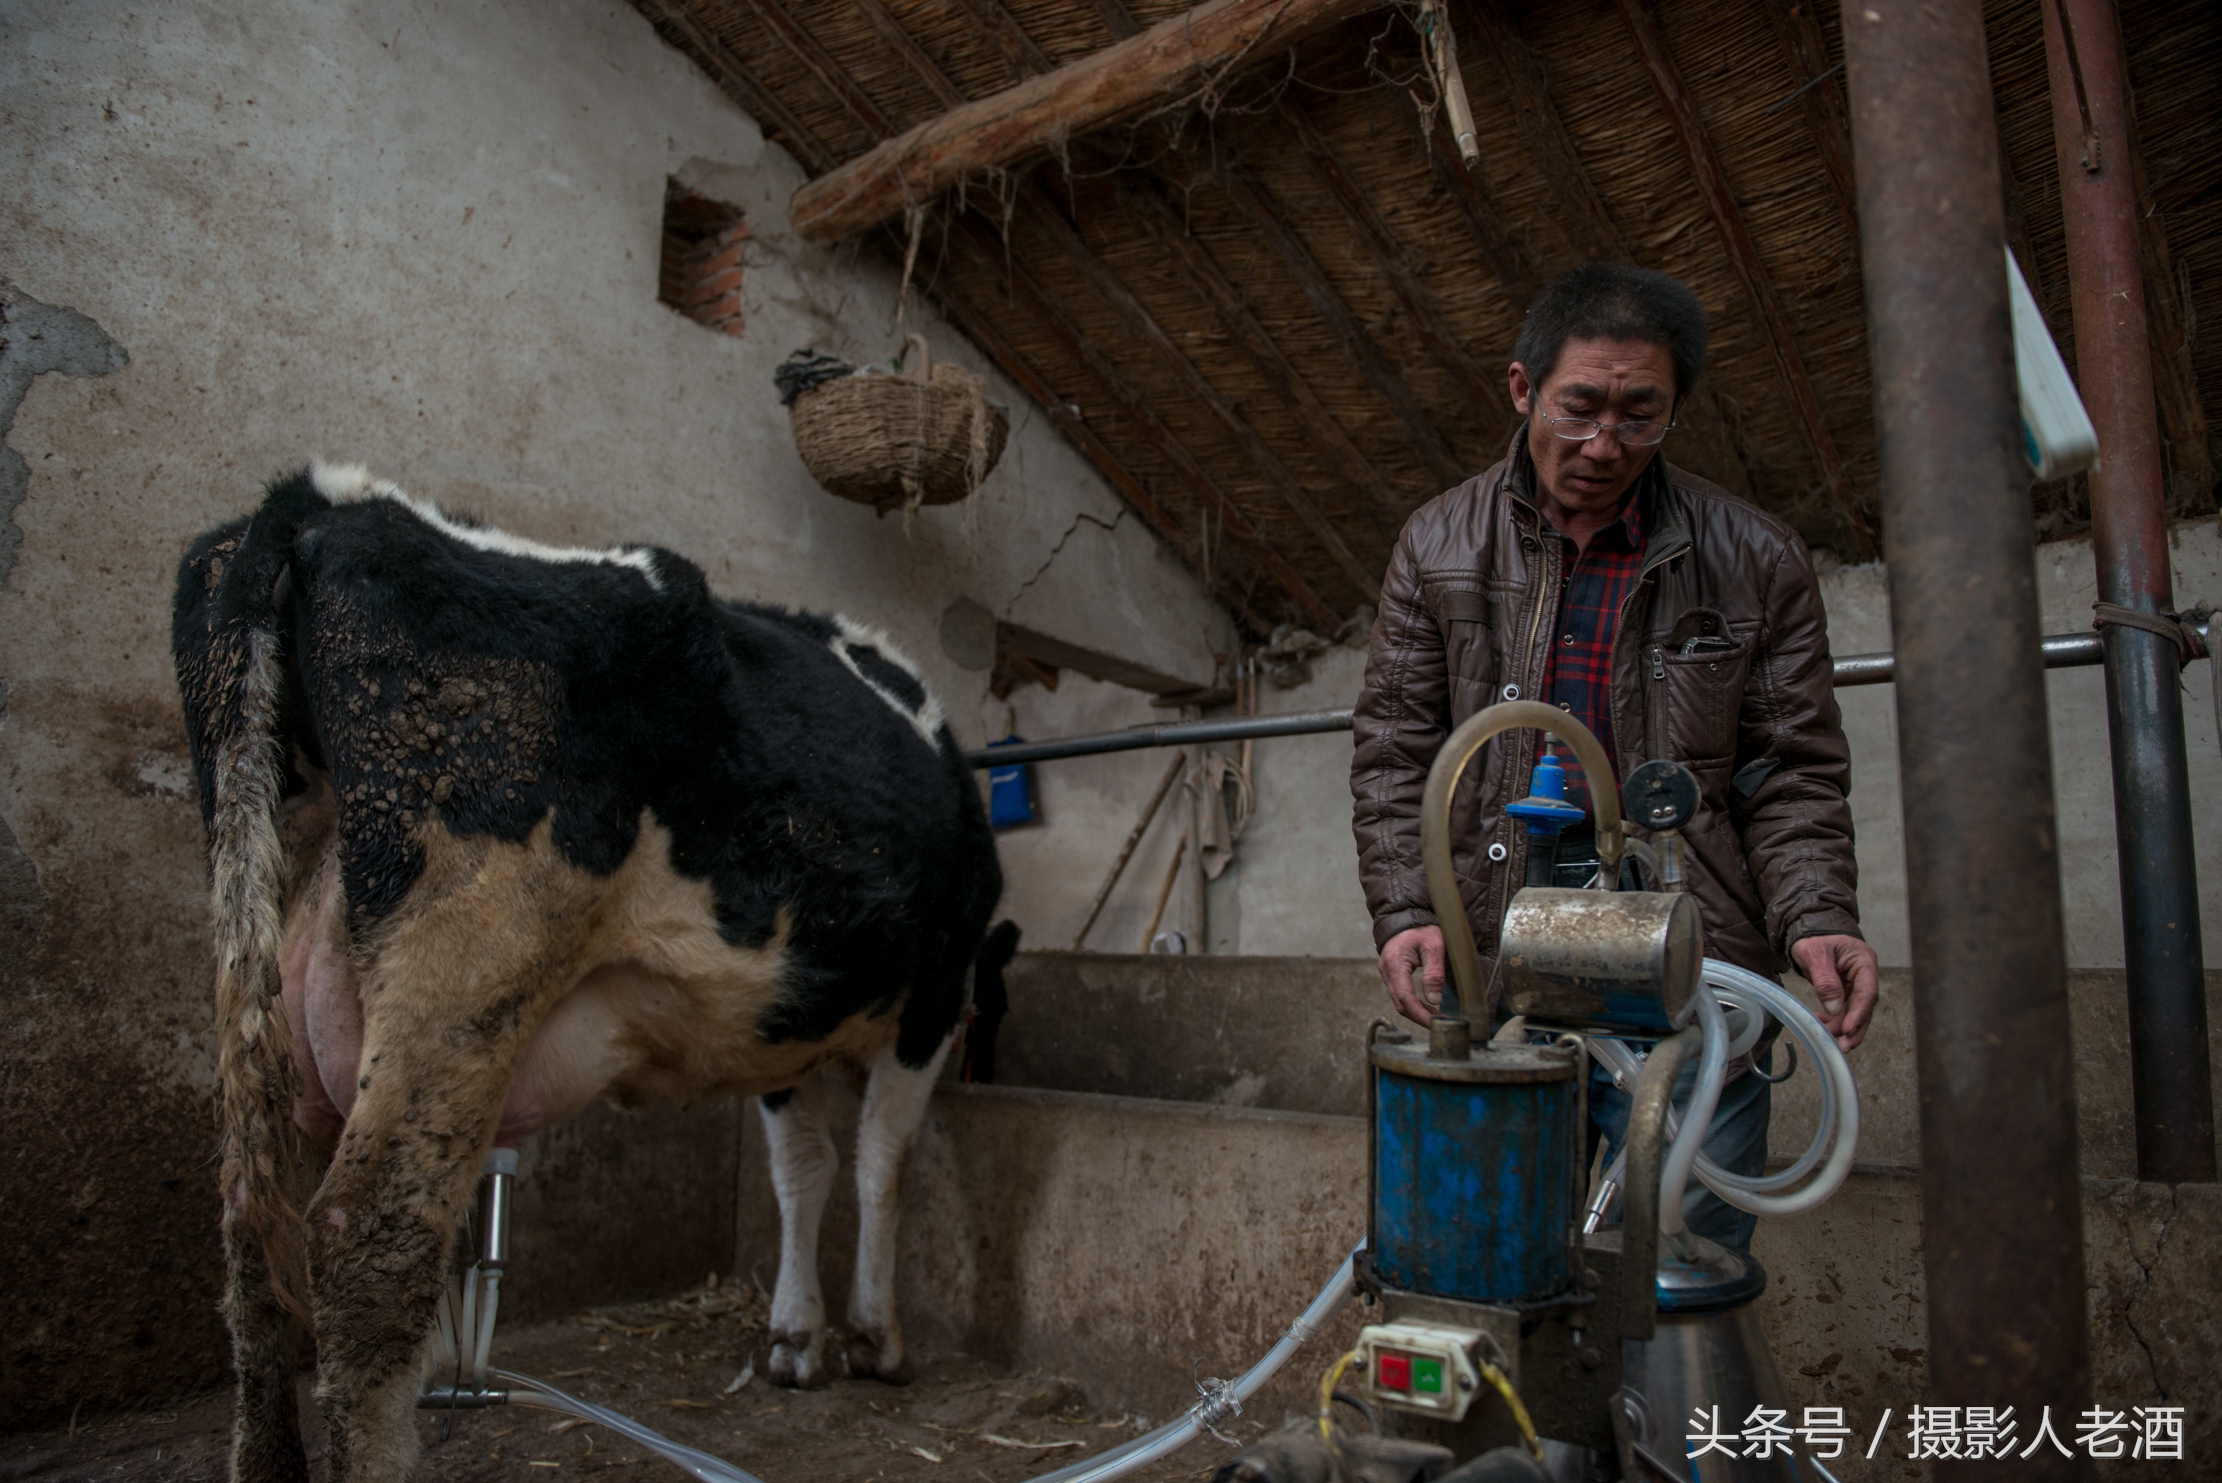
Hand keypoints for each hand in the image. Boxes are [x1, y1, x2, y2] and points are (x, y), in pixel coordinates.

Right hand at [1378, 925, 1446, 1026]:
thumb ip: (1434, 973)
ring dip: (1417, 1012)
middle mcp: (1386, 971)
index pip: (1405, 998)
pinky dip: (1413, 1004)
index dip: (1420, 1015)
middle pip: (1400, 1004)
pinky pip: (1399, 994)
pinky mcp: (1391, 973)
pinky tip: (1427, 1006)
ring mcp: (1387, 972)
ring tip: (1436, 1017)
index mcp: (1395, 964)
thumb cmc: (1421, 927)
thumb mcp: (1434, 946)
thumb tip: (1434, 1000)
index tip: (1436, 1024)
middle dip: (1419, 1017)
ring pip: (1399, 1001)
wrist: (1406, 914)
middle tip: (1440, 1024)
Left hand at [1790, 934, 1878, 1051]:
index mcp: (1863, 961)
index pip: (1867, 992)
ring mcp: (1856, 984)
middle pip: (1865, 1006)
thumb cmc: (1814, 938)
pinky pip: (1844, 1010)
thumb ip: (1826, 980)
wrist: (1807, 934)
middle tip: (1844, 1046)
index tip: (1849, 1029)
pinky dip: (1834, 1021)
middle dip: (1855, 1028)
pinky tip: (1821, 1022)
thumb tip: (1834, 1008)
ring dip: (1843, 1028)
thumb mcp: (1815, 954)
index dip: (1860, 1013)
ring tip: (1827, 1036)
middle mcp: (1864, 975)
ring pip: (1855, 1012)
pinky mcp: (1846, 992)